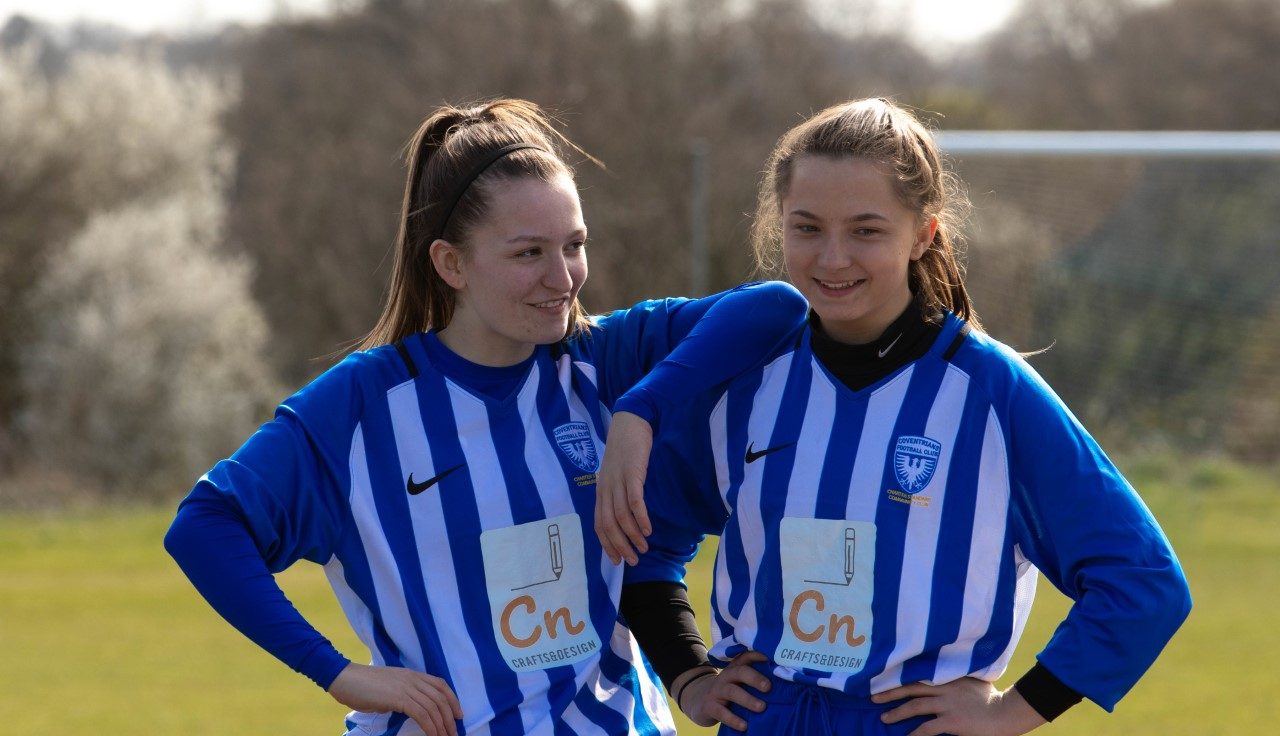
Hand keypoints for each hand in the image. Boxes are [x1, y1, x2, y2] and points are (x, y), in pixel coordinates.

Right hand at [328, 662, 463, 735]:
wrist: (346, 679)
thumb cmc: (363, 686)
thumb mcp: (390, 687)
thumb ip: (404, 694)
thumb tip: (414, 709)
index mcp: (412, 674)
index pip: (441, 685)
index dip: (453, 700)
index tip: (458, 715)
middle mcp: (413, 679)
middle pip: (441, 698)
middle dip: (450, 717)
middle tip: (454, 733)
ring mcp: (406, 687)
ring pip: (433, 707)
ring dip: (442, 726)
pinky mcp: (398, 698)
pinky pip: (421, 714)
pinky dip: (430, 726)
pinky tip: (432, 735)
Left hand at [594, 411, 653, 564]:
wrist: (631, 420)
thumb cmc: (627, 447)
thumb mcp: (618, 471)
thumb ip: (620, 490)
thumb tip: (627, 511)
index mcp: (602, 489)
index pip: (599, 523)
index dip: (607, 544)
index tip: (617, 560)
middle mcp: (606, 488)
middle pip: (608, 524)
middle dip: (619, 546)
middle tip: (632, 561)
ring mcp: (617, 481)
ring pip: (620, 516)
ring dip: (632, 536)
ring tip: (643, 548)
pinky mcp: (631, 473)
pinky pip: (634, 500)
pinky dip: (640, 517)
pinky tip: (648, 529)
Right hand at [678, 651, 771, 730]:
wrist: (700, 701)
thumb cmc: (730, 691)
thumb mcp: (739, 682)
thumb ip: (755, 679)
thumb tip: (785, 682)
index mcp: (736, 668)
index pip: (747, 656)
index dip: (759, 655)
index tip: (774, 658)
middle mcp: (726, 676)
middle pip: (740, 672)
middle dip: (755, 678)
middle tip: (768, 687)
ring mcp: (716, 690)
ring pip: (732, 691)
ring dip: (747, 699)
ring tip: (762, 708)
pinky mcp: (710, 706)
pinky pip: (721, 712)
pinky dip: (733, 719)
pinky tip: (744, 725)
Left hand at [872, 677, 1045, 735]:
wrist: (1005, 712)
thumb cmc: (992, 698)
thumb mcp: (973, 680)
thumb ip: (957, 678)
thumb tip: (945, 677)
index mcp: (948, 677)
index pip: (918, 675)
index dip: (900, 678)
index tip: (884, 679)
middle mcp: (944, 688)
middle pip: (911, 689)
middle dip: (890, 693)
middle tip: (873, 698)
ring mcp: (947, 704)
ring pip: (915, 707)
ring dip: (897, 713)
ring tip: (884, 718)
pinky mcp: (952, 721)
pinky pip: (927, 728)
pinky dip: (914, 734)